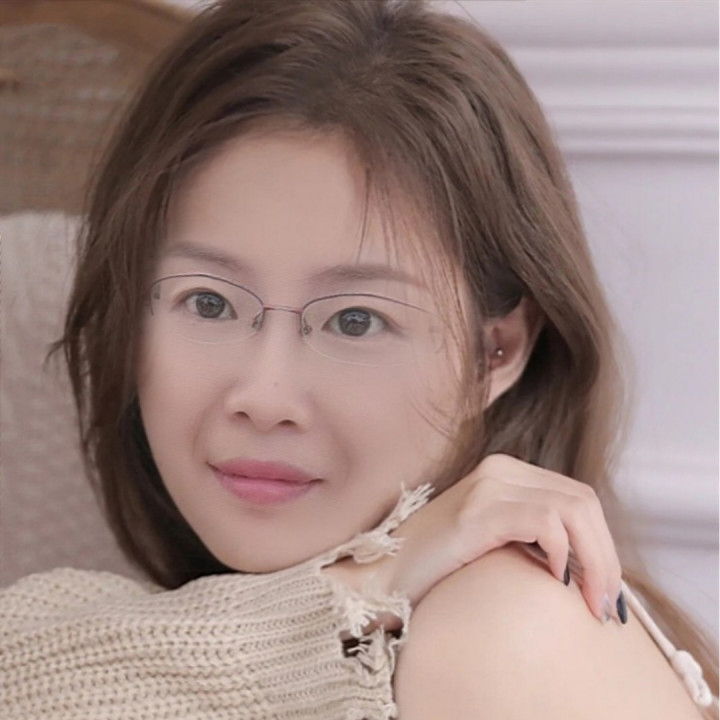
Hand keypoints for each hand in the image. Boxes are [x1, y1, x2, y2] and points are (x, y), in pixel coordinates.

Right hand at [327, 453, 621, 628]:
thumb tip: (586, 564)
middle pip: (584, 502)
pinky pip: (544, 521)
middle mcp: (500, 469)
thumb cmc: (435, 567)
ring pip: (573, 509)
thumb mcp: (492, 540)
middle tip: (608, 607)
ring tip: (591, 603)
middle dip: (607, 556)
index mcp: (506, 473)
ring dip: (595, 560)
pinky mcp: (477, 510)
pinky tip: (555, 581)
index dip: (605, 544)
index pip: (578, 498)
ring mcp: (488, 486)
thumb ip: (530, 533)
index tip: (609, 592)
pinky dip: (563, 553)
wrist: (380, 576)